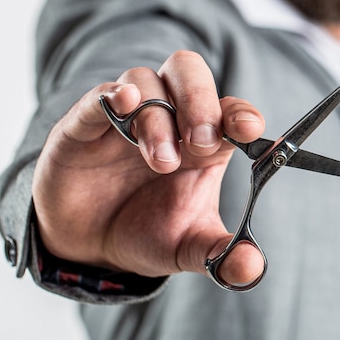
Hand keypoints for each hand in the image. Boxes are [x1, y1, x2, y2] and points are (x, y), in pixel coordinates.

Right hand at [32, 51, 265, 285]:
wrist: (89, 244)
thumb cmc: (146, 231)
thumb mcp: (187, 248)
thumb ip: (220, 255)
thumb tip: (252, 267)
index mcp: (204, 141)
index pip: (229, 108)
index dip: (241, 113)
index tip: (249, 130)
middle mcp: (170, 117)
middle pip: (189, 71)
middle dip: (200, 100)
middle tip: (200, 140)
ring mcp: (127, 117)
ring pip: (147, 83)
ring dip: (158, 118)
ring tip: (161, 162)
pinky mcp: (86, 123)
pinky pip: (100, 95)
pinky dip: (113, 95)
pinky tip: (124, 104)